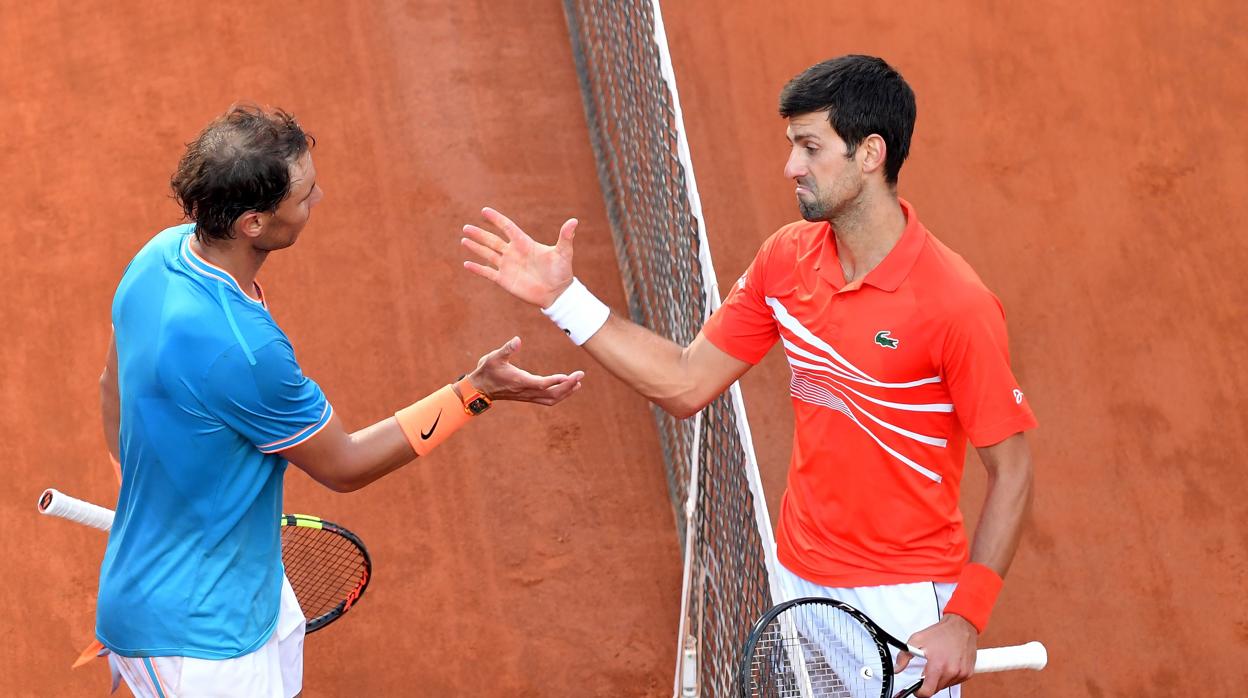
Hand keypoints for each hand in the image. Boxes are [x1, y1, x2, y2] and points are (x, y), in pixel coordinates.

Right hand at [462, 207, 576, 308]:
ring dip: (476, 247)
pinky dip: (477, 269)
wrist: (557, 293)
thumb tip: (574, 221)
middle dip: (479, 234)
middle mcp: (513, 253)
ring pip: (487, 254)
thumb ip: (565, 237)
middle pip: (493, 240)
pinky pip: (488, 272)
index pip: (507, 227)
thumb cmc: (562, 272)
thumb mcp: (563, 253)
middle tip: (466, 227)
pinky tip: (466, 264)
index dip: (496, 219)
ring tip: (464, 239)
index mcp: (524, 243)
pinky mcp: (505, 280)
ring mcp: (508, 266)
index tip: (484, 211)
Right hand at [465, 336, 583, 404]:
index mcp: (520, 381)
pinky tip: (567, 389)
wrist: (480, 389)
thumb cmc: (487, 371)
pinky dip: (559, 396)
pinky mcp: (528, 397)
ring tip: (578, 383)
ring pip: (551, 399)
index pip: (542, 383)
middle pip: (551, 393)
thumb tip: (517, 339)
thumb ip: (507, 349)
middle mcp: (526, 391)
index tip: (569, 376)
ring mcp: (528, 396)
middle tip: (580, 375)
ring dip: (566, 393)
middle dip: (568, 386)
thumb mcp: (493, 357)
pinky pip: (547, 400)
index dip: (556, 381)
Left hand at [895, 614, 976, 696]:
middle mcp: (951, 672)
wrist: (961, 626)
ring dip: (939, 679)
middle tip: (927, 671)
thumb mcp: (916, 640)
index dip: (919, 692)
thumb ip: (904, 656)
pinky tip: (948, 664)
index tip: (917, 688)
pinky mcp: (968, 673)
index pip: (927, 692)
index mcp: (938, 666)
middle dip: (929, 683)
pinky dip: (949, 676)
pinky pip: (955, 682)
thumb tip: (897, 668)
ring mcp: (961, 673)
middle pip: (935, 689)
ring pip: (945, 686)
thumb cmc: (941, 633)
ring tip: (939, 664)